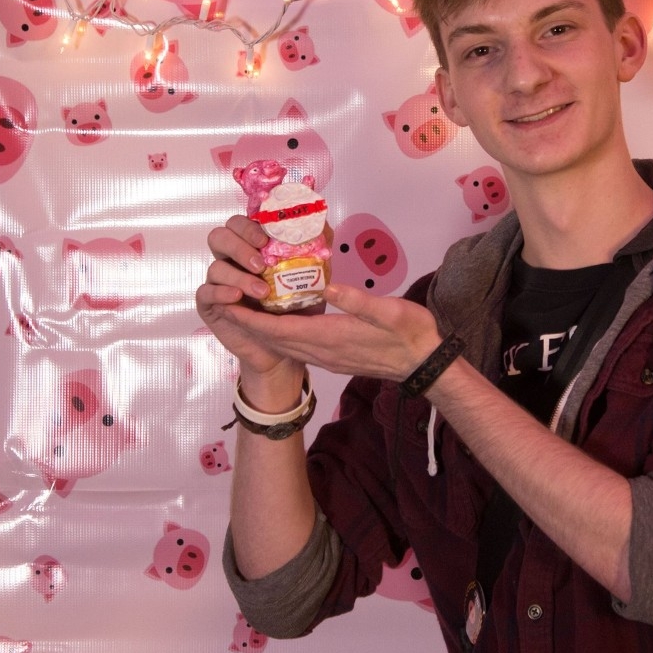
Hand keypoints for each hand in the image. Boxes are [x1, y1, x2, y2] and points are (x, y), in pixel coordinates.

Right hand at [196, 214, 298, 383]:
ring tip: (261, 292)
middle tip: (260, 264)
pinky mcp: (210, 304)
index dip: (248, 227)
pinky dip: (221, 292)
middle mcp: (231, 260)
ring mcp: (218, 281)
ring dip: (238, 276)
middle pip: (219, 237)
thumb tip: (322, 224)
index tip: (265, 240)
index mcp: (252, 247)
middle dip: (239, 247)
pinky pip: (205, 292)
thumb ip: (315, 249)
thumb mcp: (313, 276)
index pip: (240, 224)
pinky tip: (236, 297)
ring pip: (215, 267)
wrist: (286, 344)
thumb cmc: (297, 306)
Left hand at [223, 282, 444, 383]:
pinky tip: (280, 324)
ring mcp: (329, 358)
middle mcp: (324, 351)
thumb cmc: (411, 334)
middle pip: (277, 341)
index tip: (230, 306)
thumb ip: (358, 301)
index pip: (282, 331)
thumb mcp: (390, 311)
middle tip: (227, 304)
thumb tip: (329, 287)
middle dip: (249, 325)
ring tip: (245, 313)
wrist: (425, 364)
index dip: (253, 320)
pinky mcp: (336, 358)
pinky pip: (299, 348)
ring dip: (263, 332)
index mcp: (332, 337)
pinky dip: (282, 337)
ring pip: (286, 346)